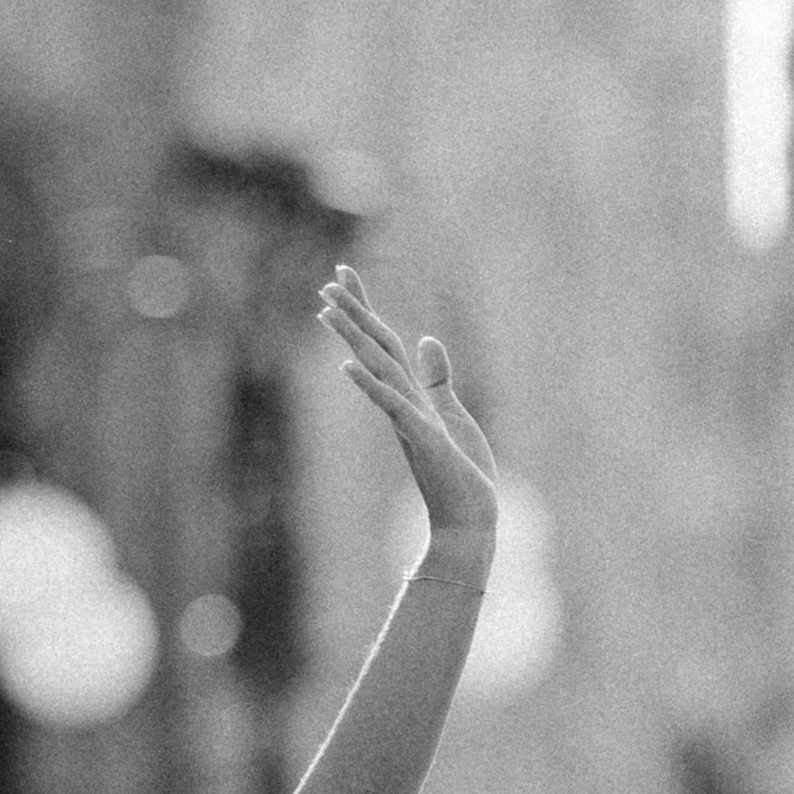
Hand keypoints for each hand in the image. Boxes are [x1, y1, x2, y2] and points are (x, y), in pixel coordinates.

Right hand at [316, 267, 498, 564]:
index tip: (343, 275)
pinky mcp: (421, 438)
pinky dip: (371, 385)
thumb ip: (436, 378)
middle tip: (327, 280)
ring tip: (327, 310)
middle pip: (373, 348)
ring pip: (376, 369)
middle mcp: (401, 401)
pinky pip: (392, 406)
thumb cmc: (459, 472)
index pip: (383, 342)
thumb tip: (428, 340)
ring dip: (352, 338)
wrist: (467, 518)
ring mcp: (407, 419)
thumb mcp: (450, 413)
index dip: (364, 308)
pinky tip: (349, 365)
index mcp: (408, 393)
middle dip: (353, 314)